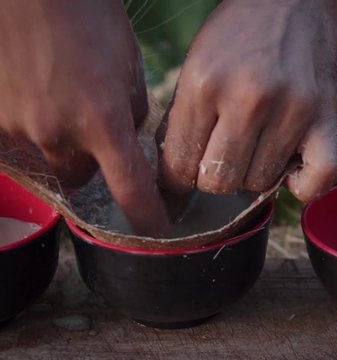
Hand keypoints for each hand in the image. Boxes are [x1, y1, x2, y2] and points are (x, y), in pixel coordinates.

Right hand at [0, 0, 170, 236]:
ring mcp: (18, 126)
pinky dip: (30, 123)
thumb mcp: (127, 64)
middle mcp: (58, 133)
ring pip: (45, 157)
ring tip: (59, 96)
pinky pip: (16, 138)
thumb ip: (131, 111)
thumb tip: (128, 136)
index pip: (131, 191)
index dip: (147, 218)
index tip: (158, 232)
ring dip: (57, 141)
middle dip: (91, 163)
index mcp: (103, 122)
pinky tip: (35, 91)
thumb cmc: (87, 15)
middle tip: (92, 129)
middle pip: (80, 178)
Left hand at [159, 0, 336, 201]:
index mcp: (204, 83)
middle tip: (220, 158)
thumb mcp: (195, 64)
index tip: (183, 179)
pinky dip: (303, 187)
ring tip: (255, 148)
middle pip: (219, 182)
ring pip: (260, 183)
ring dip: (253, 174)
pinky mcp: (326, 116)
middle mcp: (249, 98)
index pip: (179, 164)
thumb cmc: (238, 35)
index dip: (176, 180)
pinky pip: (320, 177)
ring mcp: (292, 109)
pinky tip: (290, 175)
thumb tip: (174, 176)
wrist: (293, 2)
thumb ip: (183, 119)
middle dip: (213, 177)